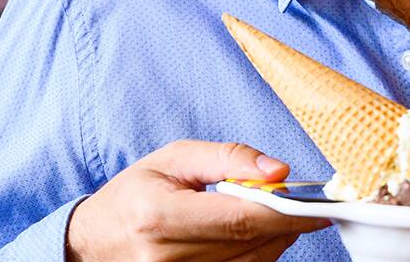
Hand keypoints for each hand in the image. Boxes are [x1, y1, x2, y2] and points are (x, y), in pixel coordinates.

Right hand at [66, 140, 329, 260]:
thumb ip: (228, 158)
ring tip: (274, 218)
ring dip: (273, 242)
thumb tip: (280, 170)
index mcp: (159, 217)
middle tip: (304, 208)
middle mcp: (164, 257)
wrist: (93, 241)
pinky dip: (255, 256)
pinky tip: (254, 238)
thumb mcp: (174, 159)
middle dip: (285, 225)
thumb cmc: (135, 193)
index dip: (284, 213)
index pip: (239, 219)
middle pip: (249, 246)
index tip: (316, 205)